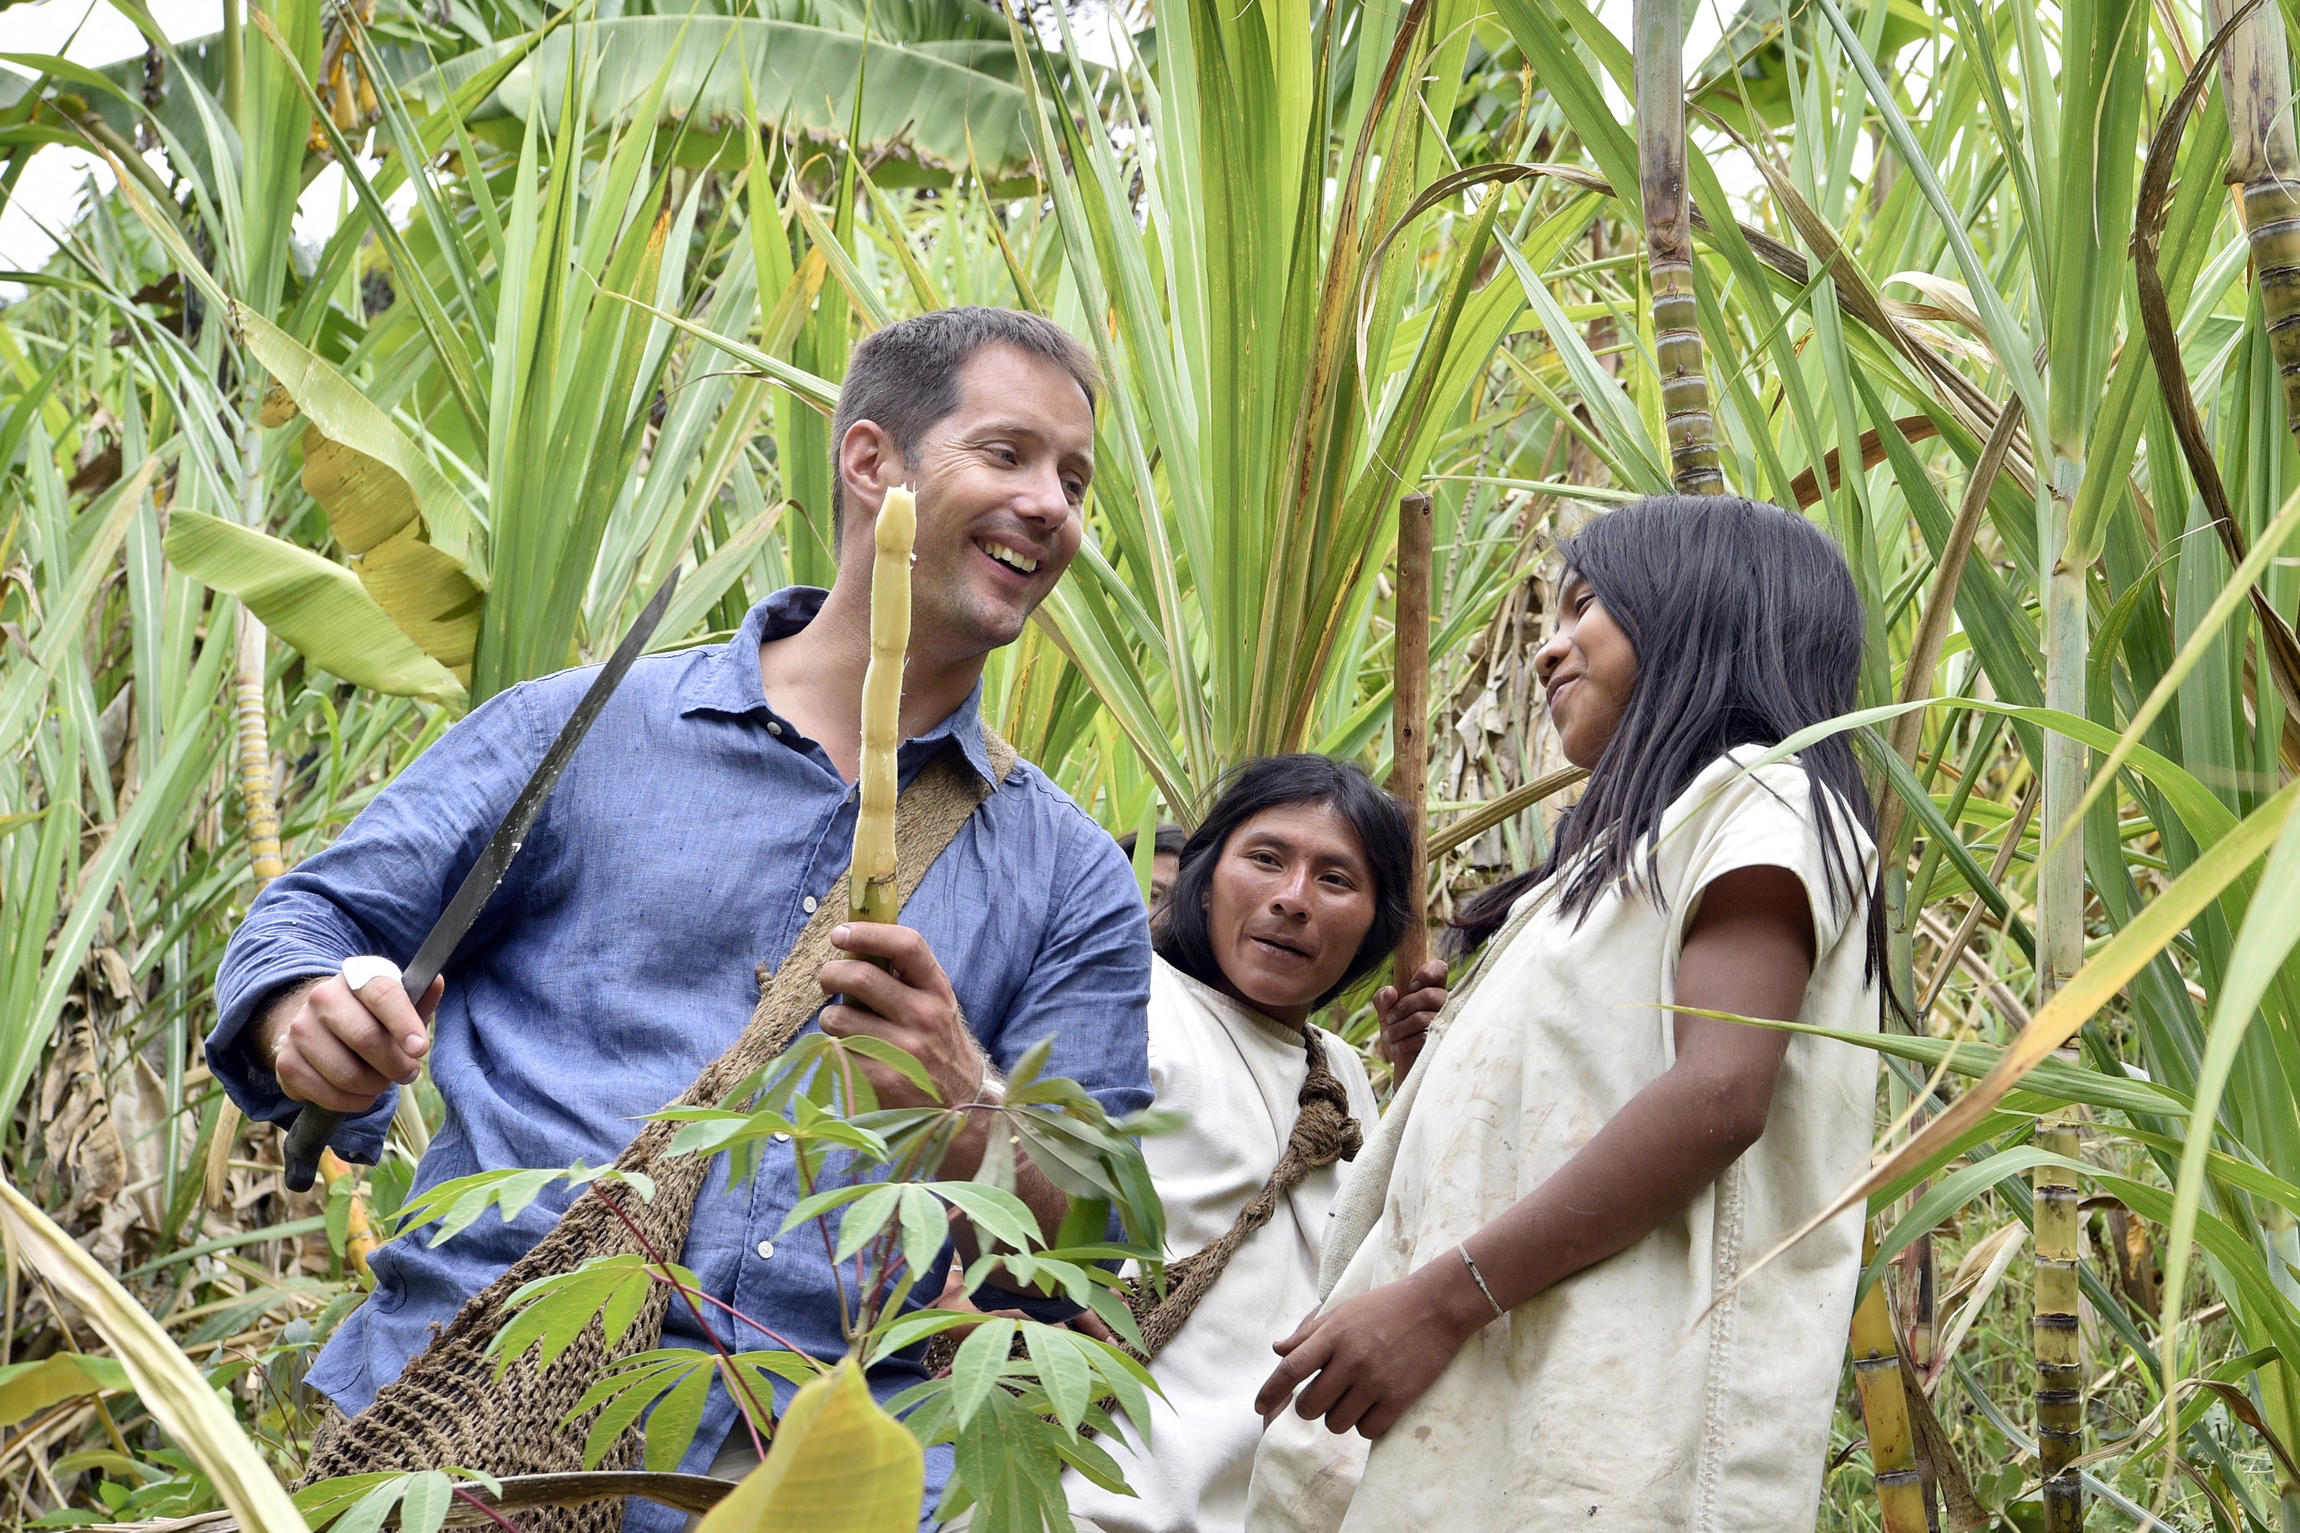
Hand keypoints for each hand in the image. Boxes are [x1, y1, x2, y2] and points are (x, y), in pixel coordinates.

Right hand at [260, 966, 443, 1113]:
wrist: (322, 1026)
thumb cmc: (372, 1016)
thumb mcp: (399, 1003)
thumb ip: (419, 999)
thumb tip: (434, 983)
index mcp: (356, 976)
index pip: (382, 994)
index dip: (404, 1023)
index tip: (420, 1049)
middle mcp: (322, 997)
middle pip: (366, 1038)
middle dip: (395, 1065)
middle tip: (406, 1073)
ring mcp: (299, 1029)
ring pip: (347, 1073)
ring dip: (374, 1087)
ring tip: (380, 1081)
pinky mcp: (285, 1062)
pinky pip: (326, 1095)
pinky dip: (352, 1103)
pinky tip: (360, 1094)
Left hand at [818, 923, 989, 1110]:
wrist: (959, 1102)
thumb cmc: (937, 1043)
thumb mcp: (935, 1004)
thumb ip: (904, 975)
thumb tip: (855, 941)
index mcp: (937, 990)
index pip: (907, 945)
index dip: (868, 932)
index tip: (840, 933)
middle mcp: (924, 1016)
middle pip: (861, 977)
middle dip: (831, 973)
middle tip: (828, 979)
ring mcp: (904, 1050)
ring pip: (838, 1016)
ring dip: (831, 1016)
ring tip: (845, 1024)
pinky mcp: (882, 1079)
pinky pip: (838, 1050)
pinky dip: (837, 1048)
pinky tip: (854, 1053)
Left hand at [1253, 1256, 1491, 1438]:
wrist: (1436, 1307)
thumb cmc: (1385, 1306)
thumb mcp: (1342, 1310)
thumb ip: (1308, 1333)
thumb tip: (1278, 1350)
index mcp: (1333, 1334)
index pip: (1291, 1369)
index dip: (1270, 1391)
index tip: (1259, 1405)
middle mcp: (1351, 1359)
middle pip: (1309, 1406)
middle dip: (1309, 1407)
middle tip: (1323, 1396)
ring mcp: (1375, 1380)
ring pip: (1336, 1423)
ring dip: (1337, 1417)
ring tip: (1351, 1399)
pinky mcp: (1399, 1398)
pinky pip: (1366, 1430)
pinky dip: (1364, 1424)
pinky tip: (1372, 1407)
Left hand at [1374, 959, 1447, 1074]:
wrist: (1405, 1062)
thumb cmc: (1399, 1030)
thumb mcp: (1386, 1012)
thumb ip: (1383, 998)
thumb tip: (1390, 992)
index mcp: (1433, 989)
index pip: (1440, 969)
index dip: (1426, 973)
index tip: (1409, 987)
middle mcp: (1446, 1003)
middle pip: (1429, 995)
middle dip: (1403, 1007)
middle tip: (1389, 1019)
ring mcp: (1448, 1023)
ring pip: (1424, 1017)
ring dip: (1399, 1028)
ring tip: (1388, 1036)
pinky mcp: (1444, 1042)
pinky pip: (1424, 1037)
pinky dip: (1404, 1042)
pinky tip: (1396, 1048)